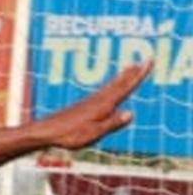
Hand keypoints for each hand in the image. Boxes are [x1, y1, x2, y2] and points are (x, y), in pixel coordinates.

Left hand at [35, 61, 150, 149]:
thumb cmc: (68, 135)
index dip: (138, 76)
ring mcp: (90, 102)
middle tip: (146, 60)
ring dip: (123, 76)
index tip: (148, 62)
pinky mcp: (84, 106)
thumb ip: (112, 124)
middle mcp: (97, 100)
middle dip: (133, 72)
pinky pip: (103, 92)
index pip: (125, 88)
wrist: (45, 131)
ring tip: (131, 67)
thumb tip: (131, 113)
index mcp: (102, 106)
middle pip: (119, 83)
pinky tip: (111, 88)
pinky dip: (112, 86)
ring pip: (111, 86)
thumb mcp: (93, 133)